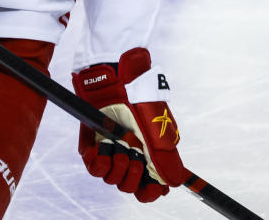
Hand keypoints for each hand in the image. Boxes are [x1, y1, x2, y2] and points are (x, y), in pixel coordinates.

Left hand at [71, 48, 187, 201]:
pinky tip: (104, 147)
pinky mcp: (93, 144)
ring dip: (116, 165)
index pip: (149, 186)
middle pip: (130, 186)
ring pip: (112, 179)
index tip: (151, 185)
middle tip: (133, 154)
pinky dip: (100, 161)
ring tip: (117, 144)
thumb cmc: (140, 97)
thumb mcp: (156, 127)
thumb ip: (165, 156)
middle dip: (132, 175)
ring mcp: (111, 150)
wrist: (115, 77)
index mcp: (149, 152)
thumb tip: (175, 182)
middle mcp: (130, 154)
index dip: (150, 190)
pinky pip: (94, 168)